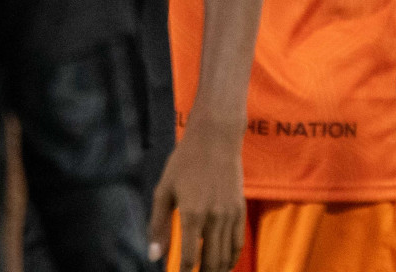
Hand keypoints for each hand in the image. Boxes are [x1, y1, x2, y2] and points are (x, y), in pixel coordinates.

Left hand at [148, 119, 246, 271]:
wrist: (216, 138)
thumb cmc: (185, 162)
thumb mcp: (164, 190)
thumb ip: (158, 225)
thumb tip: (154, 257)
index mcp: (192, 215)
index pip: (189, 258)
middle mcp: (214, 218)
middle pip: (211, 262)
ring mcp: (230, 214)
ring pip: (226, 255)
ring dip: (217, 270)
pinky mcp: (240, 208)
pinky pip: (239, 241)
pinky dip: (232, 257)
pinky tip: (225, 265)